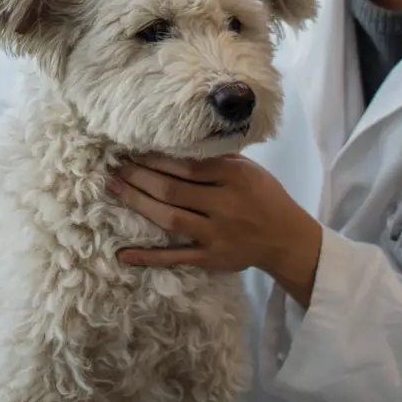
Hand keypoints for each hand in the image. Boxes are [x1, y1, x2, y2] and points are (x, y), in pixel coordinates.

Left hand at [108, 155, 322, 306]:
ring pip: (170, 218)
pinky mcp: (211, 258)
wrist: (286, 239)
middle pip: (172, 189)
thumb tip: (181, 143)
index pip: (188, 166)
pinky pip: (175, 257)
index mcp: (234, 177)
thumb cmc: (265, 197)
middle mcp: (224, 205)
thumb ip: (219, 159)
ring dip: (138, 202)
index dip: (157, 158)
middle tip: (116, 167)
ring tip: (115, 189)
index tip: (134, 150)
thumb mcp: (250, 170)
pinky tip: (123, 254)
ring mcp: (216, 233)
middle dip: (140, 176)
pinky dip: (148, 257)